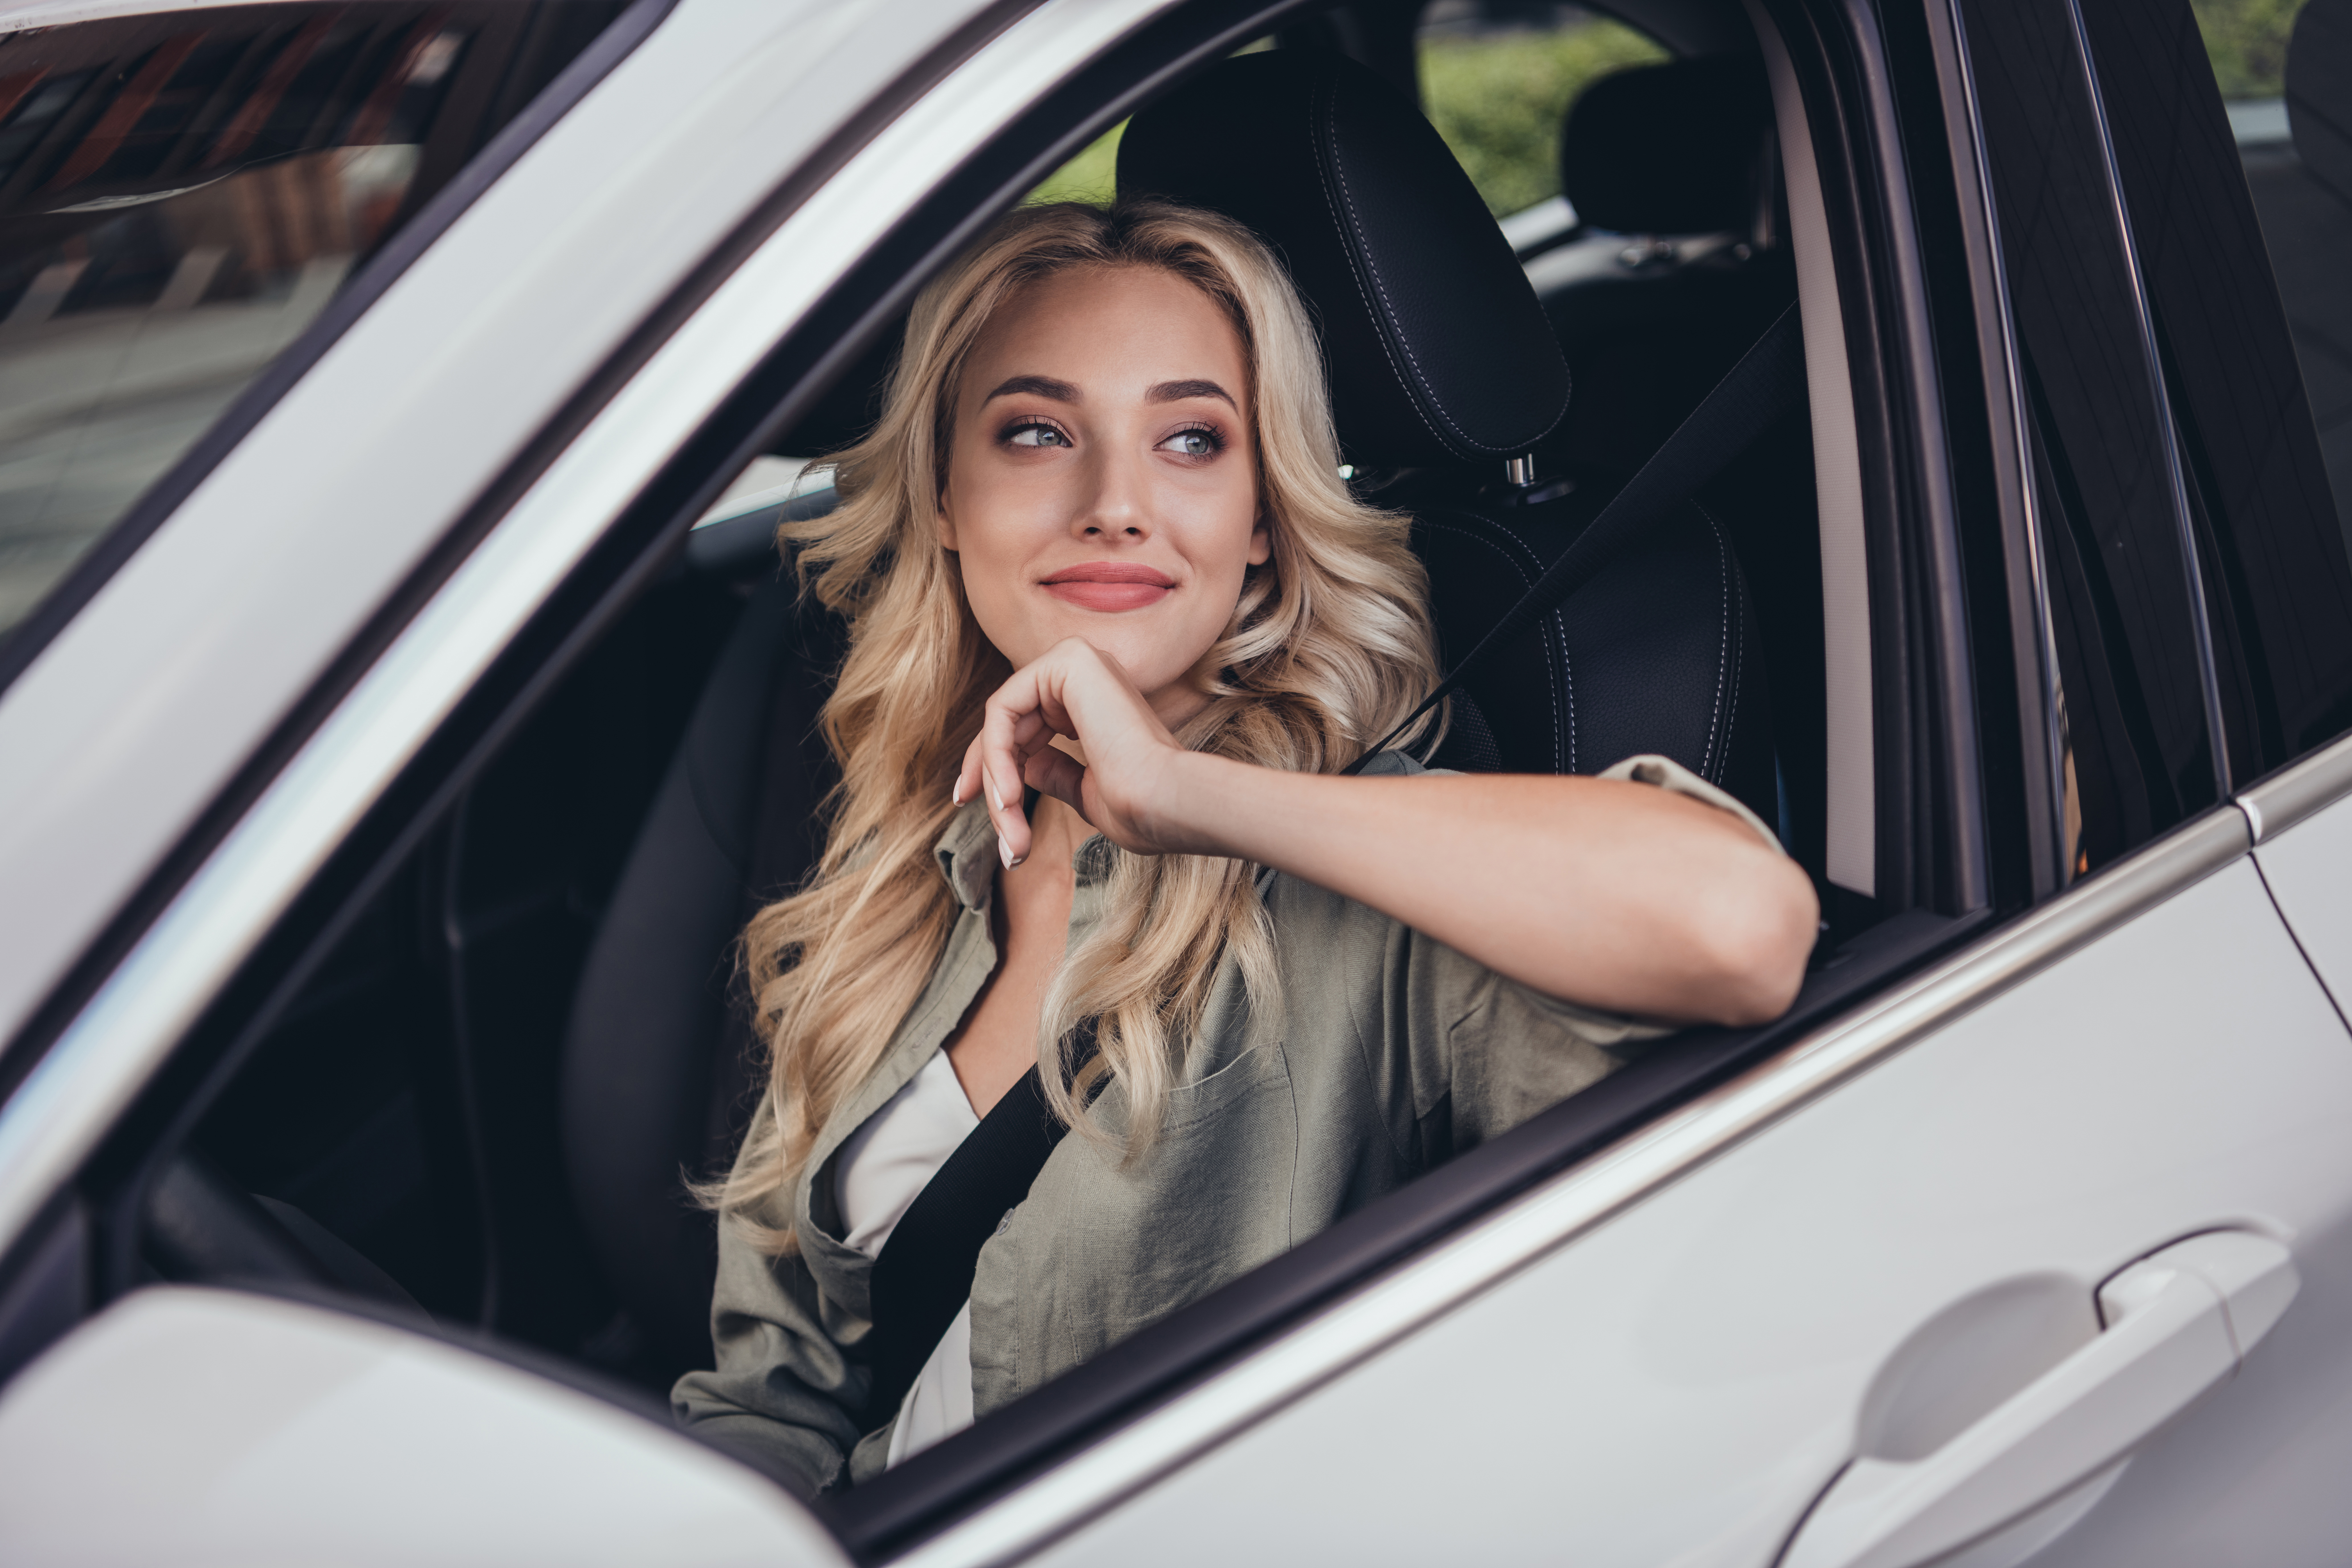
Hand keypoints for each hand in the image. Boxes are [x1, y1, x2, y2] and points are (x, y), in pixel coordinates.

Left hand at [951, 637, 1207, 865]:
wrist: (1167, 802)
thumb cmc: (1139, 808)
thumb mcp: (1086, 790)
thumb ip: (1055, 771)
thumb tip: (1026, 765)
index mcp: (1094, 697)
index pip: (1023, 724)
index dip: (992, 765)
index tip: (969, 801)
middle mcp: (1086, 671)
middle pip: (1007, 721)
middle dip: (989, 776)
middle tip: (992, 829)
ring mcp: (1078, 659)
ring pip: (1002, 719)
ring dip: (996, 776)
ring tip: (1009, 825)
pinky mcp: (1068, 660)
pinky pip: (1004, 708)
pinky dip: (996, 754)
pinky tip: (1008, 795)